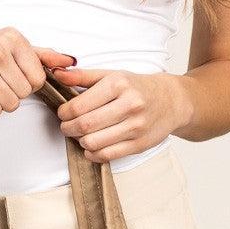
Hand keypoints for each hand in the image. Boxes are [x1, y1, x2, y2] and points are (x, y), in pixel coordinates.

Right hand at [0, 21, 75, 116]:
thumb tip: (70, 62)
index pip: (38, 79)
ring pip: (10, 105)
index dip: (28, 84)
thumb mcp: (11, 45)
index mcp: (12, 39)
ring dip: (0, 102)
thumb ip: (42, 55)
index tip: (12, 75)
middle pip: (24, 94)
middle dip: (13, 93)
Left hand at [52, 68, 193, 161]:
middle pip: (85, 125)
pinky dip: (93, 154)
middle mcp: (129, 105)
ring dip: (81, 141)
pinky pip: (107, 155)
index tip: (63, 113)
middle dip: (68, 129)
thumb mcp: (112, 75)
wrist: (171, 101)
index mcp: (119, 84)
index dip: (64, 113)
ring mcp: (136, 126)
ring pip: (94, 142)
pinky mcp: (139, 144)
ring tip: (81, 135)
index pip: (80, 105)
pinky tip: (91, 146)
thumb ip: (83, 76)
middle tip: (67, 127)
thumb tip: (57, 73)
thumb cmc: (137, 87)